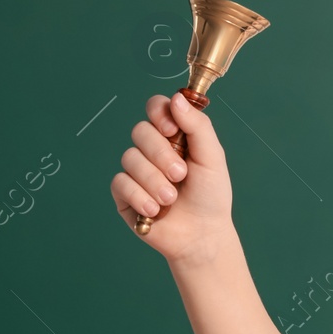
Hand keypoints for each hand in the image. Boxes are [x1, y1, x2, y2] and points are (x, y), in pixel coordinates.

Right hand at [112, 92, 234, 265]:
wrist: (201, 235)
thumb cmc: (211, 196)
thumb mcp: (212, 157)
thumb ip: (198, 126)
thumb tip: (176, 98)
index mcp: (174, 135)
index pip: (156, 107)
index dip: (158, 113)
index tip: (171, 129)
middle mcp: (152, 149)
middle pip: (140, 131)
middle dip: (161, 154)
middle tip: (180, 175)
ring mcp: (136, 171)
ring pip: (129, 158)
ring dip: (154, 181)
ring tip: (171, 199)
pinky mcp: (124, 194)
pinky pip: (120, 182)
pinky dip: (140, 197)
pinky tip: (155, 211)